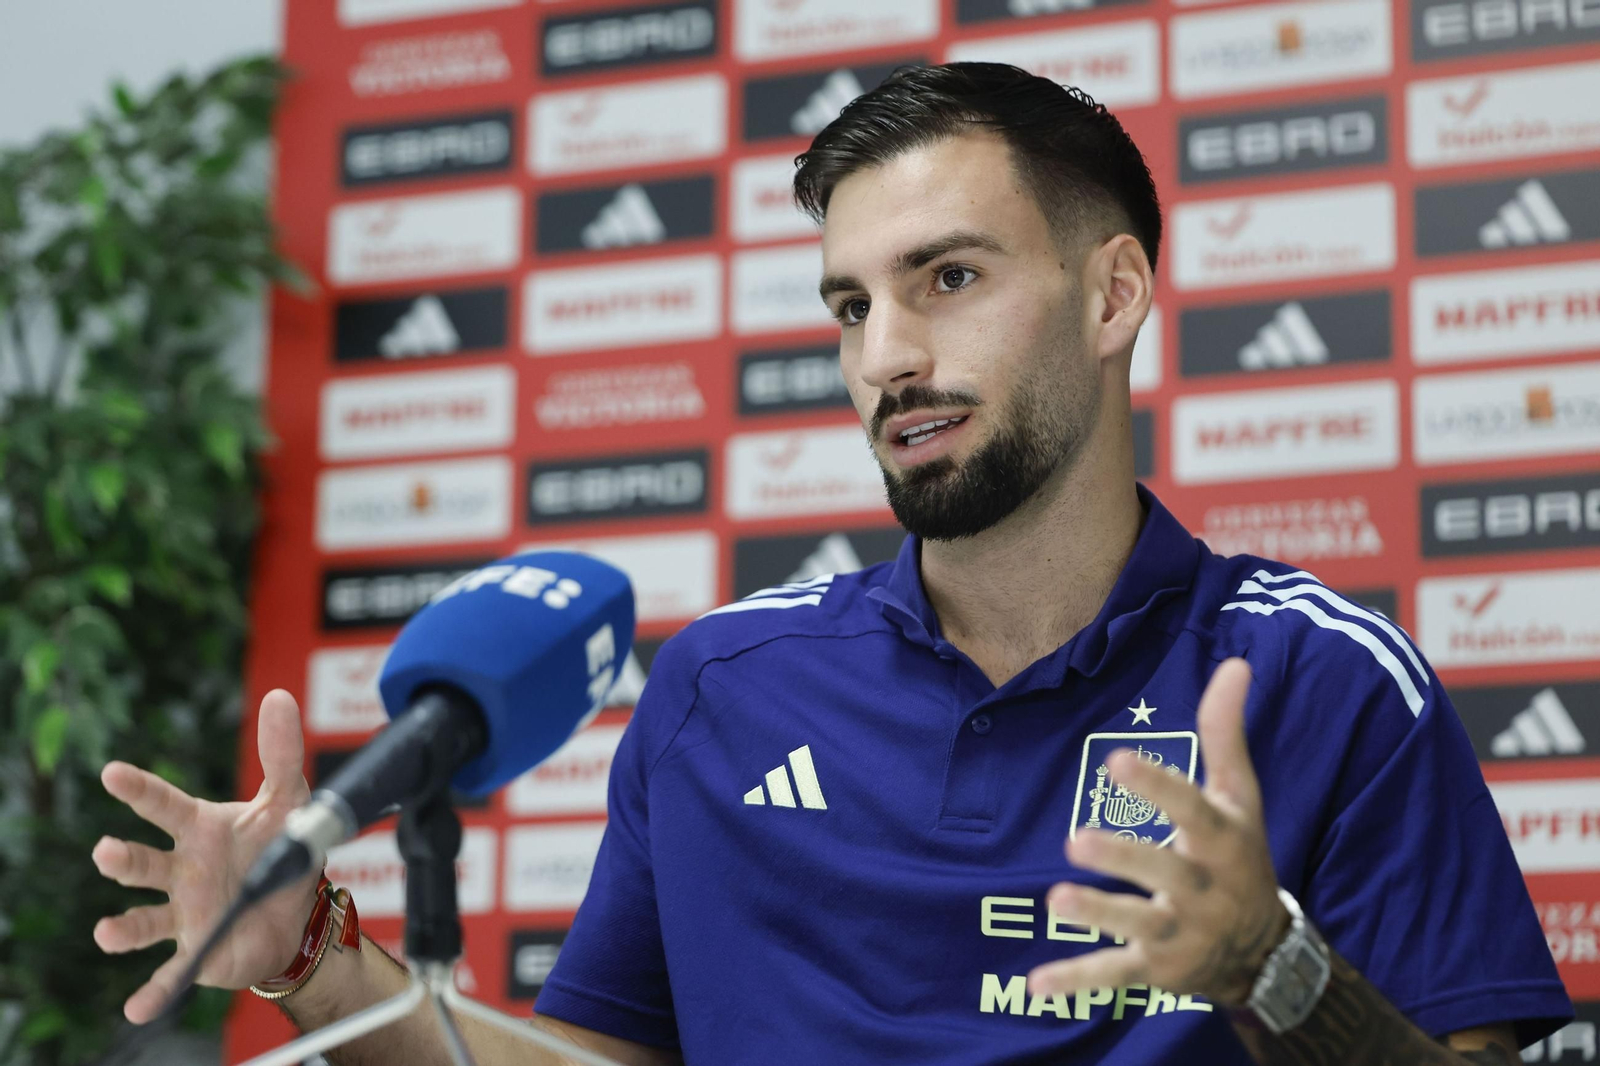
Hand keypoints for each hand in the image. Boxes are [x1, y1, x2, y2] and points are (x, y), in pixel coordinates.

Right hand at [93, 689, 322, 1022]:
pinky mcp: (197, 949)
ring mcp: (183, 911)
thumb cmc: (279, 849)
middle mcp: (182, 870)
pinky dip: (154, 990)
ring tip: (107, 932)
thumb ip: (282, 752)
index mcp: (200, 830)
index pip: (165, 805)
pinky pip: (171, 972)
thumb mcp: (290, 801)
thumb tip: (279, 697)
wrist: (295, 911)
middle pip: (145, 863)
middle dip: (123, 860)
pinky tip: (137, 1007)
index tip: (112, 773)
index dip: (140, 789)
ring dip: (123, 927)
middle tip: (106, 852)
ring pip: (145, 918)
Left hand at [1028, 658, 1288, 1006]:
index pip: (1189, 809)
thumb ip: (1225, 734)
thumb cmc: (1241, 856)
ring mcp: (1179, 933)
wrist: (1267, 953)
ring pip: (1136, 926)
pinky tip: (1034, 986)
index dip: (1157, 786)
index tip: (1117, 760)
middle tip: (1076, 839)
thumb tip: (1236, 663)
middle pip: (1162, 872)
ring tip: (1054, 900)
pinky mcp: (1156, 971)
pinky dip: (1076, 983)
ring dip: (1097, 916)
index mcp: (1219, 840)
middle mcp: (1201, 889)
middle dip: (1123, 858)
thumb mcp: (1239, 797)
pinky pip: (1114, 977)